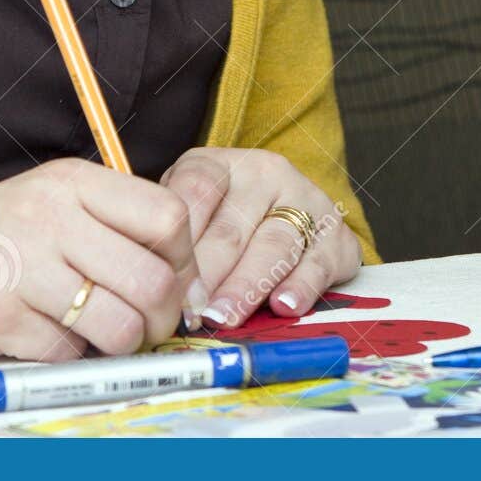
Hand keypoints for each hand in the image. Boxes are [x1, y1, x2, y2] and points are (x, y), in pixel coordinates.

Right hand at [0, 157, 221, 360]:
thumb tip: (187, 273)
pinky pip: (67, 352)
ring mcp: (20, 267)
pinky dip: (69, 356)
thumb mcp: (51, 201)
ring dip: (124, 343)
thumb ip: (112, 222)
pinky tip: (51, 338)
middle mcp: (49, 216)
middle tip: (154, 325)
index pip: (168, 216)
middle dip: (164, 316)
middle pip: (152, 279)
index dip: (185, 257)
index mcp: (72, 181)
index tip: (177, 278)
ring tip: (109, 336)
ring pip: (118, 324)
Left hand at [158, 147, 361, 328]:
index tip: (163, 280)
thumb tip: (144, 283)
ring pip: (275, 246)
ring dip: (248, 286)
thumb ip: (169, 237)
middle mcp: (267, 174)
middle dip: (208, 275)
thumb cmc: (223, 218)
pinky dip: (303, 286)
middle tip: (190, 311)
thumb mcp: (189, 210)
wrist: (287, 209)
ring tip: (226, 316)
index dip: (178, 239)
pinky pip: (320, 262)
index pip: (196, 191)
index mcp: (221, 164)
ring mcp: (306, 201)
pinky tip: (284, 305)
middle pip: (232, 227)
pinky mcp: (336, 234)